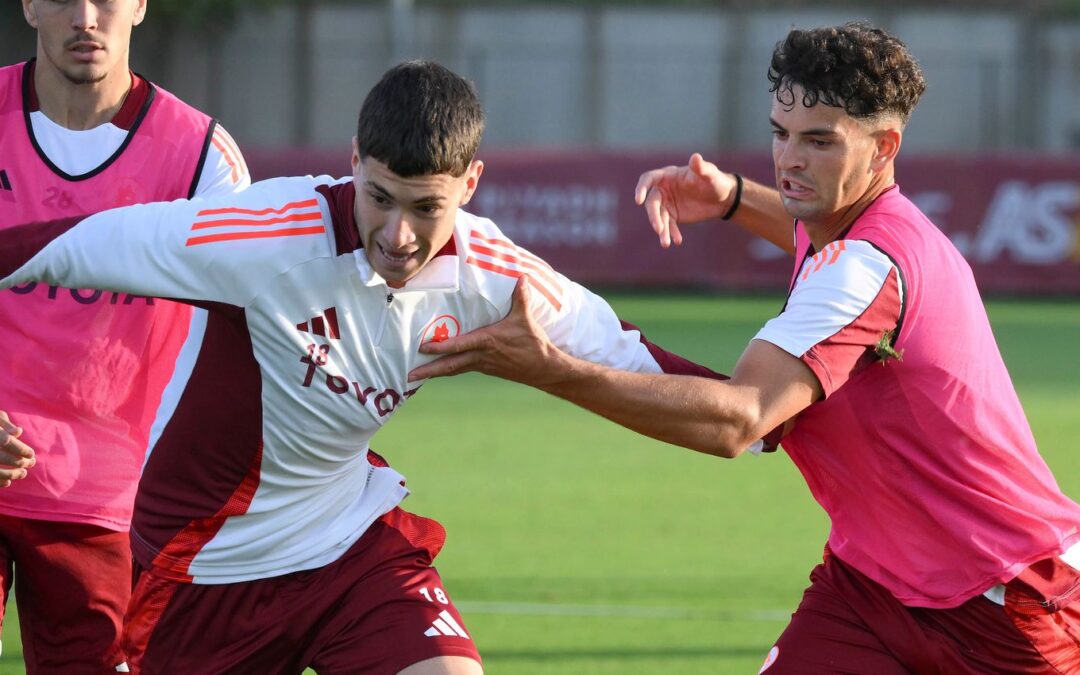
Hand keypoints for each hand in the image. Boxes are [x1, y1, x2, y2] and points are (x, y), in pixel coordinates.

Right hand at [0, 411, 34, 487]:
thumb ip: (4, 424)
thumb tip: (18, 432)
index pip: (7, 441)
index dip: (21, 449)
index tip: (31, 454)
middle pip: (1, 457)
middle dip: (18, 462)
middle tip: (31, 463)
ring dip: (10, 474)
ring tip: (23, 473)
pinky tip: (8, 482)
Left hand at [410, 277, 560, 386]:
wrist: (543, 368)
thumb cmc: (533, 342)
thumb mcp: (526, 318)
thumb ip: (521, 297)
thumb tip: (521, 277)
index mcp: (487, 342)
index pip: (460, 346)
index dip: (441, 347)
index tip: (423, 348)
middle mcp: (481, 356)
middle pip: (449, 366)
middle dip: (428, 371)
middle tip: (407, 376)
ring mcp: (481, 365)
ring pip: (453, 369)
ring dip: (434, 372)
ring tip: (414, 376)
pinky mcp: (484, 368)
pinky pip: (461, 369)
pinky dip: (447, 369)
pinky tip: (437, 368)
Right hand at [634, 152, 739, 247]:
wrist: (722, 198)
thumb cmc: (715, 181)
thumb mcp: (710, 175)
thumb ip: (701, 168)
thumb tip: (695, 157)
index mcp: (668, 175)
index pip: (649, 179)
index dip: (642, 188)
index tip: (638, 200)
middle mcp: (663, 189)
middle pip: (652, 203)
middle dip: (654, 217)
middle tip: (658, 229)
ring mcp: (667, 204)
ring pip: (659, 217)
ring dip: (661, 230)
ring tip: (666, 243)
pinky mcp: (673, 216)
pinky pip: (668, 225)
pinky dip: (671, 233)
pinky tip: (677, 241)